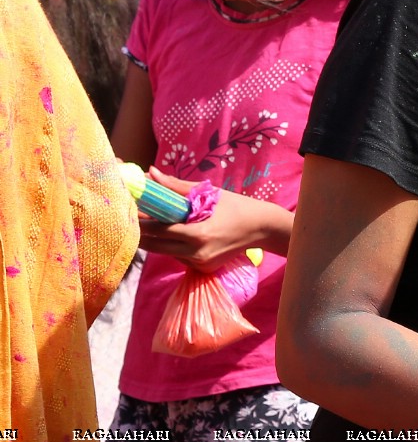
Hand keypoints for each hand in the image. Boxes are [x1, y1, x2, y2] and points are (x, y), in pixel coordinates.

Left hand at [137, 172, 287, 270]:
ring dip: (159, 241)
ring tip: (156, 224)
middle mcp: (197, 253)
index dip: (142, 222)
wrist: (262, 228)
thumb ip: (175, 186)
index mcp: (198, 234)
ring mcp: (200, 263)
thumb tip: (150, 173)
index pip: (159, 231)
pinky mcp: (204, 269)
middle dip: (144, 233)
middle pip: (157, 246)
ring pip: (167, 253)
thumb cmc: (236, 206)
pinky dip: (176, 247)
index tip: (130, 213)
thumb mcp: (208, 193)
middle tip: (134, 220)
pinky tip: (181, 237)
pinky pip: (180, 258)